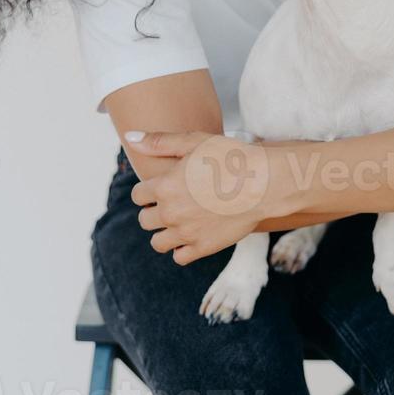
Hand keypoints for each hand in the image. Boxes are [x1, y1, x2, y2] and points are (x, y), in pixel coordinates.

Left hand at [126, 130, 293, 264]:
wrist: (264, 184)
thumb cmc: (231, 158)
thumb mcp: (195, 141)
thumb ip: (159, 142)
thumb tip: (130, 137)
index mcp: (164, 186)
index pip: (138, 196)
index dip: (148, 191)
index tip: (161, 187)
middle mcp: (170, 212)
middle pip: (144, 220)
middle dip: (154, 212)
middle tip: (173, 204)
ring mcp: (186, 233)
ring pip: (157, 243)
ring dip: (164, 233)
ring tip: (180, 222)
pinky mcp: (203, 247)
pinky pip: (179, 257)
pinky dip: (181, 249)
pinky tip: (192, 235)